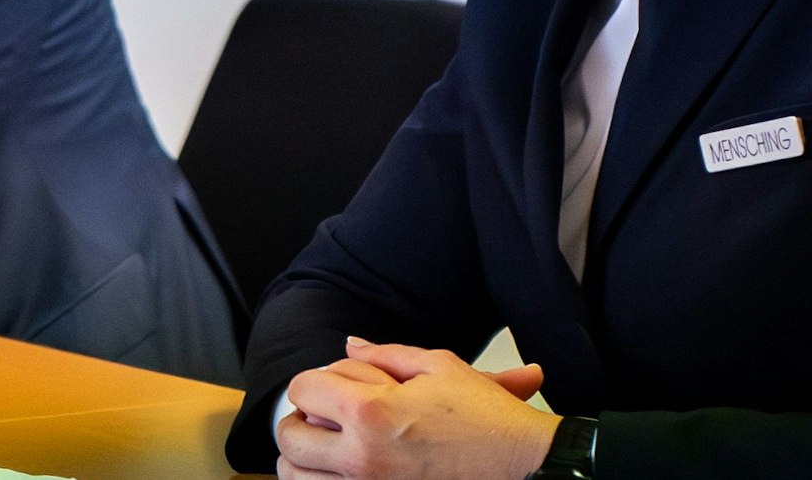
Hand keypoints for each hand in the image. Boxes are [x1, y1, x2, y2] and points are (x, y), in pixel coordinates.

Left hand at [276, 337, 558, 479]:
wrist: (520, 466)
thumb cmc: (485, 420)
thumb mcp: (439, 367)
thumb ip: (386, 354)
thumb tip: (350, 345)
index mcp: (371, 410)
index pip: (303, 388)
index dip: (313, 381)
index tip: (326, 386)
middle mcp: (361, 455)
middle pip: (290, 436)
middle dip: (299, 421)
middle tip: (318, 418)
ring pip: (296, 476)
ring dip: (302, 460)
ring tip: (324, 449)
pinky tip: (337, 472)